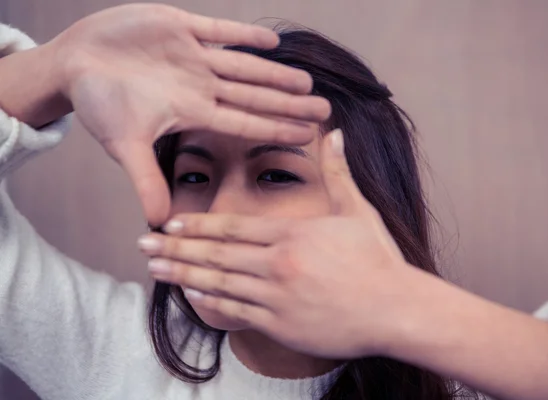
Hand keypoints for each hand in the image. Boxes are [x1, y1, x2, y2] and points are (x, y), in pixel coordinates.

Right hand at [47, 4, 330, 225]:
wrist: (76, 64)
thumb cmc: (100, 104)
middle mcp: (200, 85)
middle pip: (254, 95)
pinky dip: (242, 34)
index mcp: (192, 111)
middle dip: (288, 102)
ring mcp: (194, 56)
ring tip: (307, 80)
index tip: (306, 135)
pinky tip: (271, 40)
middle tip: (324, 109)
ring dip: (275, 72)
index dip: (275, 128)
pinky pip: (218, 30)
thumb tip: (158, 221)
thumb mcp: (123, 145)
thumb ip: (145, 179)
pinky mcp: (180, 27)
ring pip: (244, 65)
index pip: (243, 122)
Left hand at [138, 129, 431, 358]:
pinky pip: (235, 312)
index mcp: (293, 235)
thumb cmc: (378, 260)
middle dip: (177, 247)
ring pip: (218, 283)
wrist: (396, 309)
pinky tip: (188, 296)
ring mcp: (276, 296)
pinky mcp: (280, 325)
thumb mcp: (358, 212)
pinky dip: (209, 303)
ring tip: (154, 267)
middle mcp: (278, 264)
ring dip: (182, 273)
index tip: (172, 222)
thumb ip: (338, 173)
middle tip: (144, 243)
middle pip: (216, 253)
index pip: (234, 226)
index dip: (199, 224)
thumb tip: (336, 133)